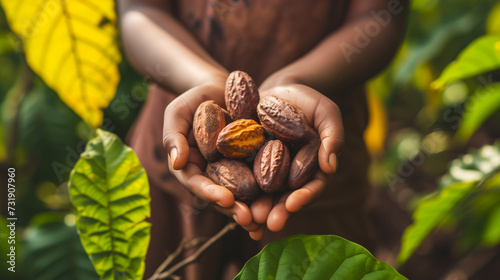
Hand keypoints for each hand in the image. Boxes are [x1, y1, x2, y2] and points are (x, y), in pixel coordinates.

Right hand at [162, 79, 260, 230]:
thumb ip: (173, 136)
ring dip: (253, 208)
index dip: (210, 194)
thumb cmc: (192, 100)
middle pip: (221, 196)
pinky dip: (270, 190)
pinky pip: (262, 176)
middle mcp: (212, 174)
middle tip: (249, 220)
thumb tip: (176, 162)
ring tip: (266, 220)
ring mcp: (233, 170)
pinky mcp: (252, 162)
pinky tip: (285, 200)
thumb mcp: (177, 113)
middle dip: (234, 210)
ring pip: (242, 193)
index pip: (197, 184)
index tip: (226, 199)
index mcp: (191, 168)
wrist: (218, 88)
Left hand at [247, 84, 343, 239]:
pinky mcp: (248, 164)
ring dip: (256, 208)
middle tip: (270, 223)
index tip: (294, 203)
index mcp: (312, 169)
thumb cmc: (308, 100)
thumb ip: (333, 136)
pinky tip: (226, 201)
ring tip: (247, 219)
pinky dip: (235, 191)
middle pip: (285, 198)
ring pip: (263, 195)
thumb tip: (330, 166)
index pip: (311, 187)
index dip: (304, 196)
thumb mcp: (326, 112)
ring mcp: (268, 173)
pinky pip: (240, 179)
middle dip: (278, 211)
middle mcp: (290, 176)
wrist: (278, 90)